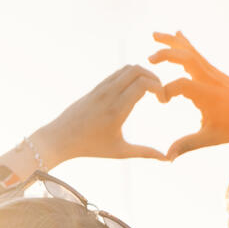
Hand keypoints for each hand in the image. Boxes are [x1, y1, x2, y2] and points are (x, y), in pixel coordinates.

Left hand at [32, 65, 168, 165]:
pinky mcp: (96, 87)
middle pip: (137, 70)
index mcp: (117, 109)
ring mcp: (101, 88)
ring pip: (127, 68)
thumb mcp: (120, 152)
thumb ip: (145, 153)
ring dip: (143, 74)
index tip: (163, 101)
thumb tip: (168, 159)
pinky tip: (135, 90)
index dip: (159, 88)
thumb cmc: (91, 147)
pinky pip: (118, 73)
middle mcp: (109, 94)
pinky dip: (131, 76)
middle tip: (160, 92)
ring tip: (150, 90)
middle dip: (154, 78)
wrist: (61, 138)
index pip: (143, 84)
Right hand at [149, 31, 228, 159]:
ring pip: (191, 51)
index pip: (181, 85)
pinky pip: (197, 53)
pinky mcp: (214, 71)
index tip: (161, 101)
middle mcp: (210, 79)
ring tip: (154, 34)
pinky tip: (177, 34)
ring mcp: (213, 72)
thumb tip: (168, 156)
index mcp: (208, 95)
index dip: (166, 90)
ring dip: (172, 42)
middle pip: (186, 58)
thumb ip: (187, 144)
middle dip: (166, 55)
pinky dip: (185, 44)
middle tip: (148, 60)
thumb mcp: (211, 138)